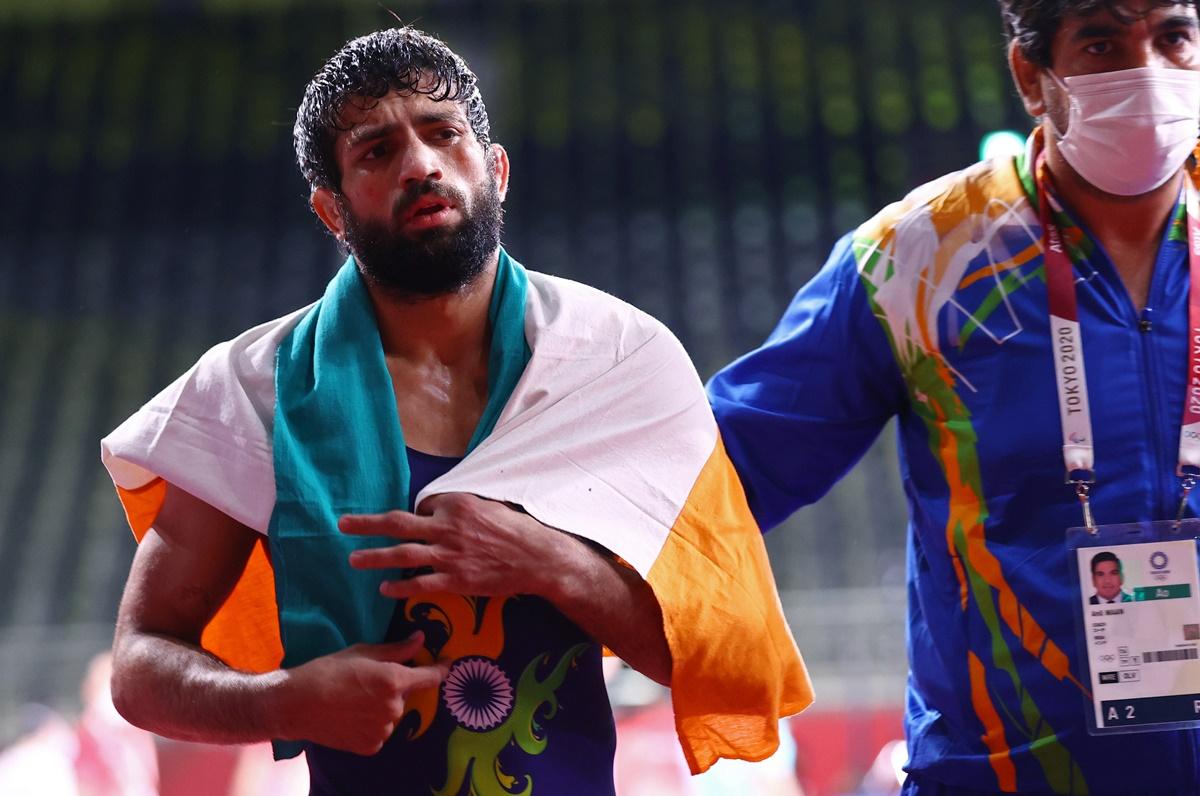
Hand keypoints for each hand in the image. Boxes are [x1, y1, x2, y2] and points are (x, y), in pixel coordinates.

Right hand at [274, 632, 444, 755]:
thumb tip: (421, 639)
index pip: (431, 677)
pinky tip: (351, 716)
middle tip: (368, 681)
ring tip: (354, 699)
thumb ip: (397, 649)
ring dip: (382, 707)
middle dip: (394, 687)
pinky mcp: (370, 746)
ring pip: (391, 715)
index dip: (441, 668)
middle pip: (405, 695)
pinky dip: (370, 724)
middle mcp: (394, 708)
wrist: (296, 704)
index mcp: (395, 681)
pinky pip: (379, 732)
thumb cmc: (328, 671)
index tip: (447, 663)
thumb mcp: (363, 652)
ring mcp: (382, 730)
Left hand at [339, 493, 571, 600]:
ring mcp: (449, 555)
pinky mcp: (455, 580)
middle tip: (343, 523)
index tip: (416, 520)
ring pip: (402, 554)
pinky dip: (400, 587)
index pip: (422, 505)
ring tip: (353, 558)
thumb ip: (461, 508)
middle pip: (398, 524)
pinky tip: (384, 589)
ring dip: (374, 556)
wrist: (537, 558)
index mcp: (455, 505)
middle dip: (366, 524)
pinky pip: (420, 584)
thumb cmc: (516, 530)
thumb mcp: (489, 506)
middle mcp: (447, 527)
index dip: (417, 513)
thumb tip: (438, 508)